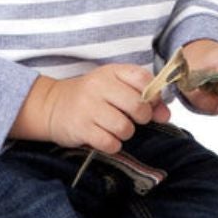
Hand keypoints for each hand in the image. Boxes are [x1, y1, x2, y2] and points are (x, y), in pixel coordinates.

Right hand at [18, 65, 172, 153]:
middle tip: (133, 119)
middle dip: (142, 118)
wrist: (52, 105)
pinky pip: (109, 143)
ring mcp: (88, 107)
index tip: (149, 104)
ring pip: (125, 127)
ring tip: (116, 129)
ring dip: (126, 133)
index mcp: (111, 72)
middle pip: (138, 106)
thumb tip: (166, 114)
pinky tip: (106, 138)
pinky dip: (113, 145)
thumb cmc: (91, 96)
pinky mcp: (80, 128)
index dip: (153, 96)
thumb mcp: (115, 87)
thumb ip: (143, 97)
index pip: (143, 79)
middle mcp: (99, 86)